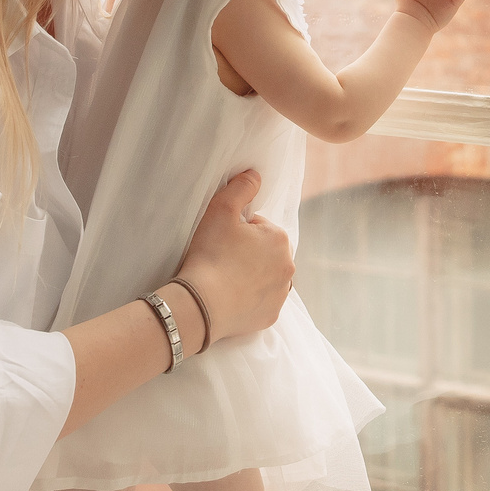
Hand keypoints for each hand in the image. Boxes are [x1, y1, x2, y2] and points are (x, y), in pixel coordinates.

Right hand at [175, 169, 293, 342]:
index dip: (238, 231)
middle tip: (222, 258)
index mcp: (280, 238)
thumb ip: (241, 187)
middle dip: (249, 252)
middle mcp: (289, 266)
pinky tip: (231, 297)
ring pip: (267, 276)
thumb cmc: (211, 254)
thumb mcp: (221, 210)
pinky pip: (262, 301)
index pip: (259, 227)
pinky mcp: (271, 315)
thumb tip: (255, 175)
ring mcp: (281, 293)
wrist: (201, 304)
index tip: (222, 241)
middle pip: (266, 252)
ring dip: (253, 275)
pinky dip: (250, 298)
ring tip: (227, 278)